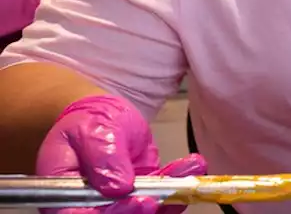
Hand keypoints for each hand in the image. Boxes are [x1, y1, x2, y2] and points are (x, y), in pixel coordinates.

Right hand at [38, 95, 206, 213]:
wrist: (103, 119)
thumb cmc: (89, 123)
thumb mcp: (91, 129)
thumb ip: (102, 156)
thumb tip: (118, 186)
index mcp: (63, 194)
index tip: (139, 202)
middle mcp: (88, 205)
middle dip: (141, 211)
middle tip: (161, 195)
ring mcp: (117, 204)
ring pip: (142, 213)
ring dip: (170, 197)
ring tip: (190, 170)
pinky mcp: (140, 197)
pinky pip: (162, 199)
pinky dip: (179, 184)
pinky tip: (193, 166)